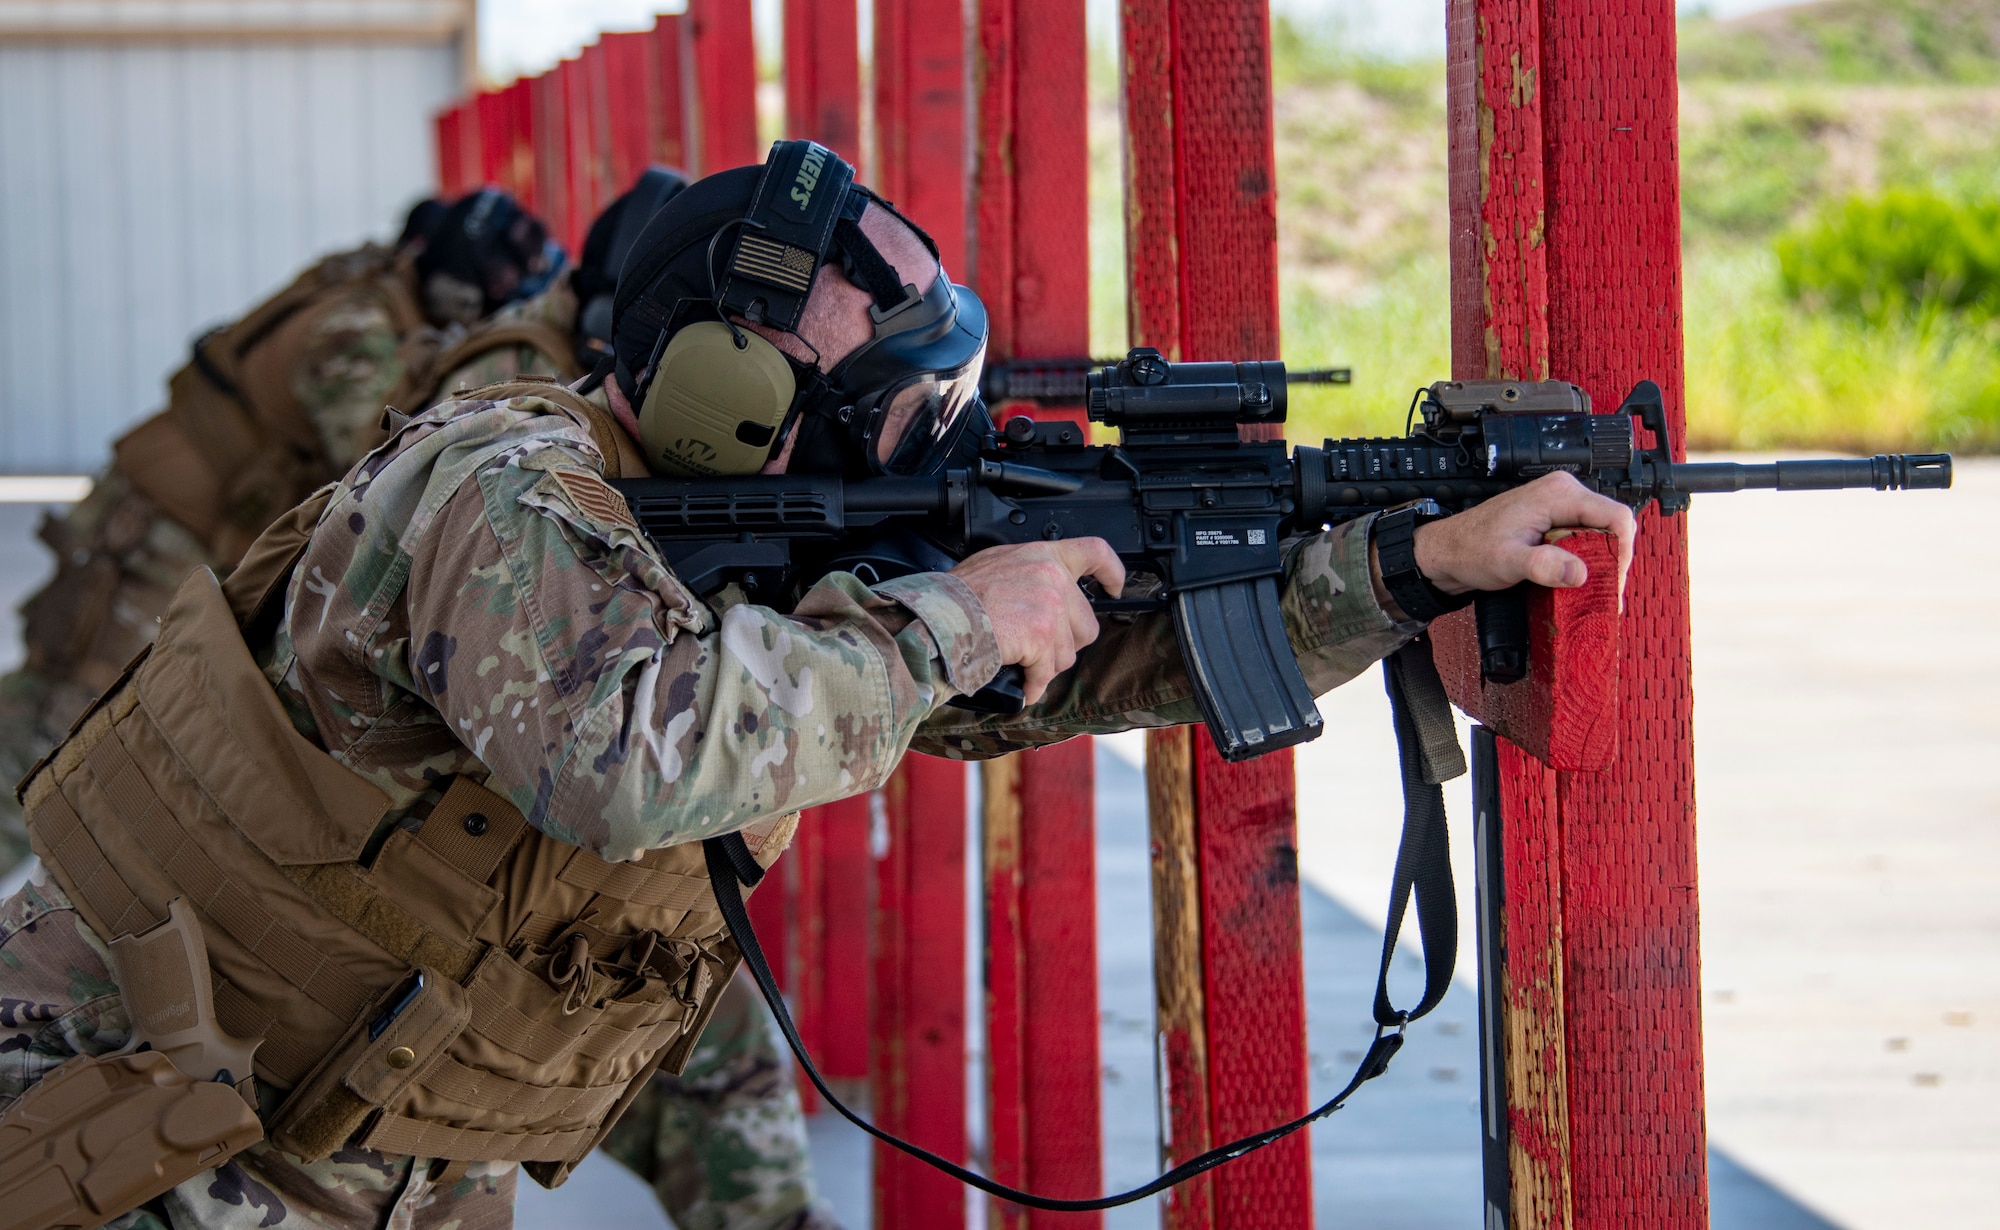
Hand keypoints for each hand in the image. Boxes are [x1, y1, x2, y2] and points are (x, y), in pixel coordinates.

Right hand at [950, 539, 1126, 703]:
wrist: (938, 616)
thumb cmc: (956, 596)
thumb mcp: (997, 565)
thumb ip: (1029, 574)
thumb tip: (1044, 597)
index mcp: (1043, 555)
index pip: (1094, 552)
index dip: (1111, 572)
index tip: (1114, 588)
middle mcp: (1052, 577)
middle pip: (1085, 624)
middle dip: (1063, 643)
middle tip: (1034, 646)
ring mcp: (1050, 606)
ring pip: (1067, 654)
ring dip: (1043, 665)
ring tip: (1015, 658)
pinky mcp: (1043, 636)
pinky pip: (1047, 672)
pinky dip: (1032, 683)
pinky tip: (1020, 682)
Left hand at [1404, 472, 1637, 600]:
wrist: (1447, 550)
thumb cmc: (1471, 550)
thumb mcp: (1507, 562)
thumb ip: (1543, 565)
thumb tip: (1579, 573)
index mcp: (1559, 494)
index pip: (1617, 517)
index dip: (1624, 552)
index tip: (1616, 582)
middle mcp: (1564, 492)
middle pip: (1613, 526)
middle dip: (1615, 561)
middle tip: (1607, 595)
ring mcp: (1560, 505)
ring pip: (1601, 534)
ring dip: (1601, 563)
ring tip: (1593, 591)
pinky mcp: (1555, 519)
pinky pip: (1585, 538)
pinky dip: (1586, 560)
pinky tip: (1576, 580)